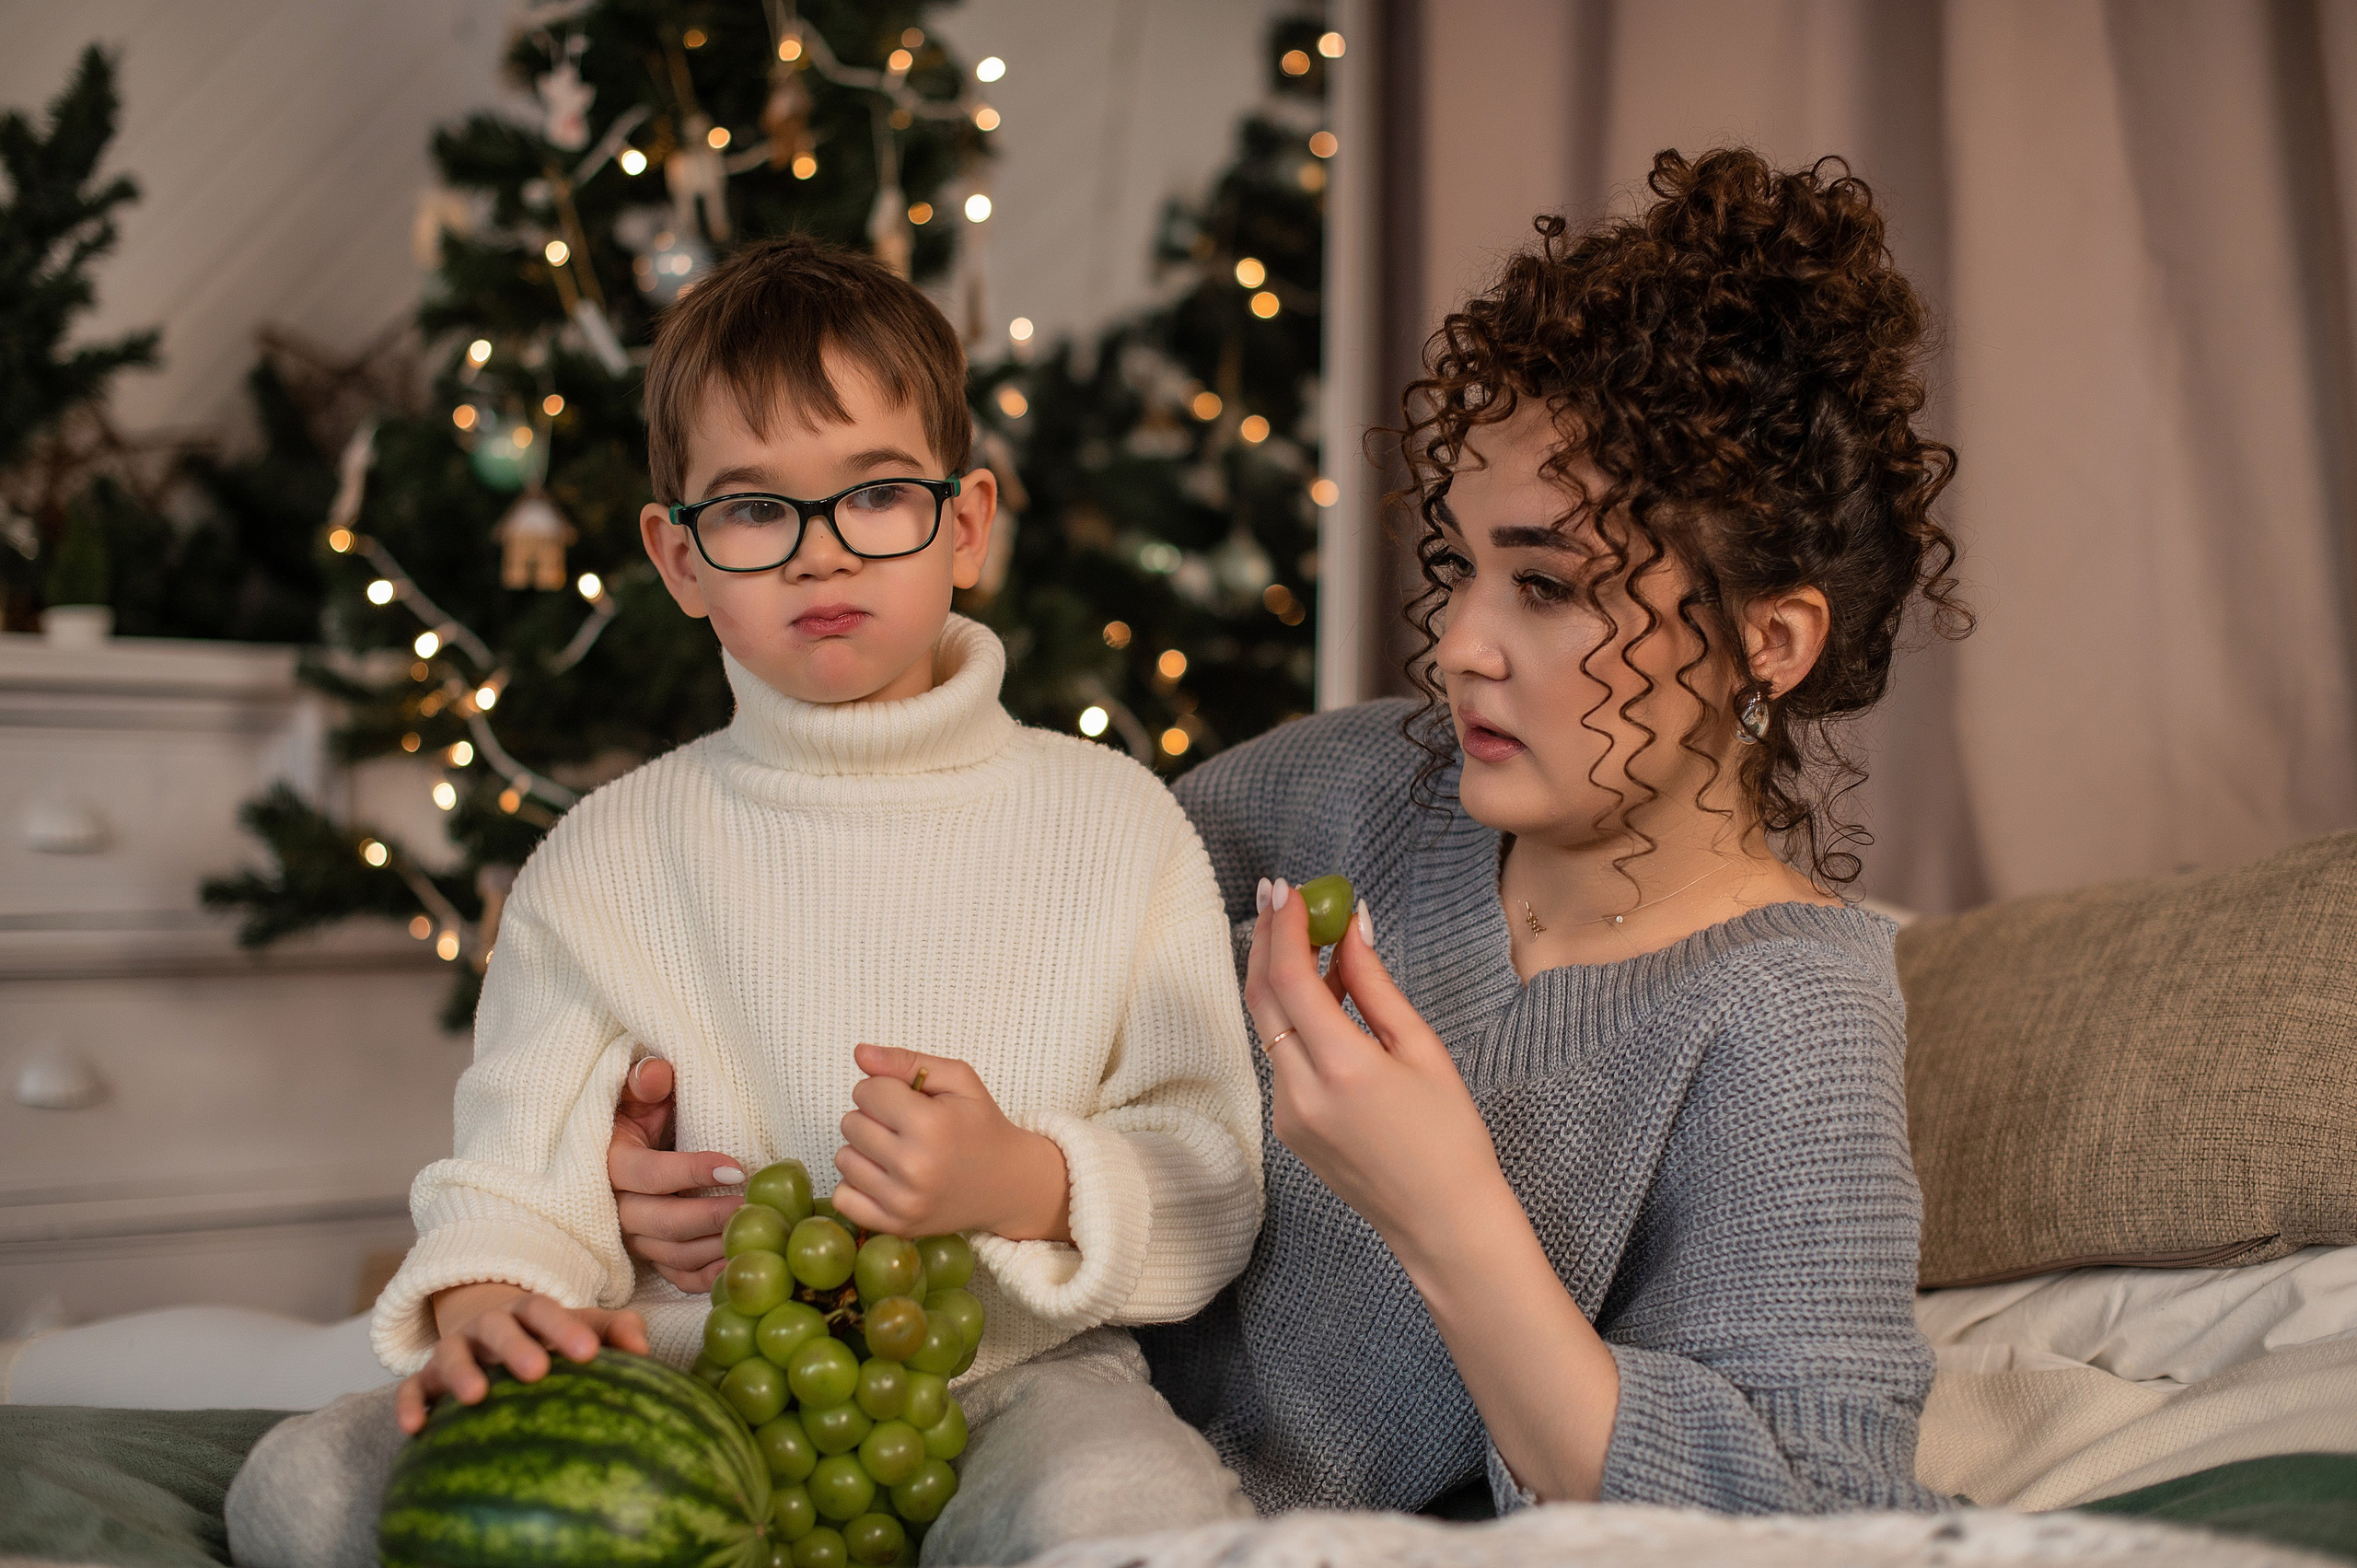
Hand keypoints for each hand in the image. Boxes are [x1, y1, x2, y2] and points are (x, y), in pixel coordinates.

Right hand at [396, 1282, 647, 1433]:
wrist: (486, 1334)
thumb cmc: (547, 1339)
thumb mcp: (579, 1329)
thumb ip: (614, 1332)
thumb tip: (645, 1350)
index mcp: (529, 1312)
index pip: (547, 1311)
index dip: (567, 1329)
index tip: (591, 1354)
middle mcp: (488, 1326)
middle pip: (500, 1329)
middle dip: (517, 1347)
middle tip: (539, 1371)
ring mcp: (454, 1349)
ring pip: (451, 1355)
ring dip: (462, 1373)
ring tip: (475, 1397)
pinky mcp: (423, 1378)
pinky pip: (410, 1389)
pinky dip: (409, 1405)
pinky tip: (415, 1429)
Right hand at [608, 1056, 745, 1291]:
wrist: (633, 1142)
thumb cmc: (642, 1111)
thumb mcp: (639, 1091)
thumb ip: (646, 1080)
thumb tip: (657, 1074)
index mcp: (610, 1163)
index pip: (647, 1174)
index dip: (691, 1172)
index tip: (737, 1169)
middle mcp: (615, 1207)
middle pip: (660, 1222)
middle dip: (710, 1216)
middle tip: (753, 1206)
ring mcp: (631, 1236)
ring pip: (670, 1253)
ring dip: (713, 1247)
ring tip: (755, 1232)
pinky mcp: (649, 1256)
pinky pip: (676, 1275)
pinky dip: (706, 1277)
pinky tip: (738, 1264)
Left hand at [832, 1044, 1070, 1242]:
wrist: (1009, 1184)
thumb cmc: (981, 1126)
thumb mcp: (958, 1080)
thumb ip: (906, 1061)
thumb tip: (859, 1052)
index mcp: (931, 1125)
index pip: (867, 1091)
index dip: (884, 1088)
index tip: (906, 1099)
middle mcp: (914, 1166)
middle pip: (851, 1123)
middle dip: (873, 1117)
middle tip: (904, 1126)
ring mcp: (903, 1202)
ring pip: (843, 1158)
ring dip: (864, 1149)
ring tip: (896, 1150)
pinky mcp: (896, 1226)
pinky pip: (843, 1197)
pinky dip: (856, 1184)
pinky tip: (884, 1176)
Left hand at [1245, 878, 1510, 1269]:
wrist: (1441, 1221)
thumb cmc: (1449, 1136)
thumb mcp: (1422, 1050)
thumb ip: (1375, 986)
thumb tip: (1350, 928)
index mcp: (1342, 1069)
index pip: (1290, 979)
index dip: (1285, 927)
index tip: (1289, 888)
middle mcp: (1301, 1092)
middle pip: (1261, 998)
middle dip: (1268, 940)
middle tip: (1282, 896)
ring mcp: (1287, 1115)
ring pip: (1269, 1027)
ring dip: (1284, 979)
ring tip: (1320, 941)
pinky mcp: (1287, 1129)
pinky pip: (1281, 1057)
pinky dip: (1295, 1020)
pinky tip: (1327, 999)